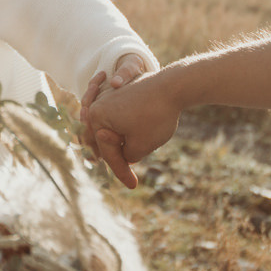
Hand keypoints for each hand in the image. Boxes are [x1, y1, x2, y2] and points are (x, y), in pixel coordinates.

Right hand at [79, 59, 182, 188]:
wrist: (173, 85)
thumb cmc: (155, 116)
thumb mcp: (140, 146)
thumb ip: (127, 157)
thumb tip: (126, 155)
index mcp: (97, 118)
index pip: (109, 152)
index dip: (121, 171)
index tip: (133, 185)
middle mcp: (98, 105)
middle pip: (105, 139)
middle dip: (116, 156)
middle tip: (127, 175)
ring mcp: (108, 96)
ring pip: (110, 127)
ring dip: (116, 142)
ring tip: (125, 157)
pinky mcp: (120, 92)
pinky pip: (116, 115)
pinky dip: (121, 127)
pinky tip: (127, 136)